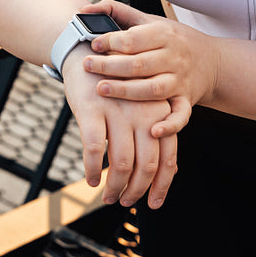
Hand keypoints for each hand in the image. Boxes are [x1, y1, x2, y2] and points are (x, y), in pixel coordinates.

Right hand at [62, 47, 178, 208]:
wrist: (87, 52)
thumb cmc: (117, 85)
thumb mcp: (142, 105)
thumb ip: (155, 135)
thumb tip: (164, 173)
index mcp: (160, 113)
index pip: (168, 158)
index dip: (162, 186)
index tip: (153, 204)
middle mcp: (144, 113)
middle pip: (147, 165)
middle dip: (136, 191)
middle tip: (125, 202)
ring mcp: (119, 111)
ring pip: (122, 163)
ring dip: (115, 187)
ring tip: (108, 196)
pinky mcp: (92, 110)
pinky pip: (95, 151)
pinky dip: (93, 170)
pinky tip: (91, 179)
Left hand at [76, 0, 220, 138]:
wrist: (212, 61)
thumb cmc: (171, 40)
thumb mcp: (149, 20)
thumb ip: (117, 11)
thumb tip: (84, 9)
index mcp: (163, 34)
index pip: (134, 38)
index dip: (111, 41)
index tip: (93, 44)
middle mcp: (173, 57)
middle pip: (139, 64)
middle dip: (111, 65)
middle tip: (87, 66)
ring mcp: (180, 81)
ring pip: (153, 89)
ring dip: (127, 91)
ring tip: (101, 89)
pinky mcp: (186, 100)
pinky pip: (181, 115)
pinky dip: (169, 125)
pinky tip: (153, 131)